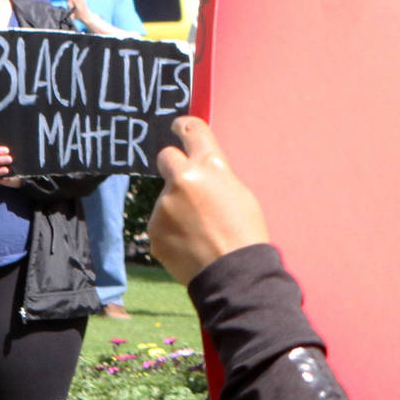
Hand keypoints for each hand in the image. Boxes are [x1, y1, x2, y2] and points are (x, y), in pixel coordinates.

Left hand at [150, 117, 268, 283]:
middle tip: (185, 183)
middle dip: (173, 165)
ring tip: (199, 230)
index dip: (183, 126)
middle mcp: (183, 179)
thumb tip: (197, 171)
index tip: (177, 126)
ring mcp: (164, 205)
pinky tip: (189, 244)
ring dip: (176, 206)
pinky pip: (160, 222)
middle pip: (166, 157)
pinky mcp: (153, 229)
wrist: (233, 273)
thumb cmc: (245, 232)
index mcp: (210, 165)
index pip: (191, 130)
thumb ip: (213, 176)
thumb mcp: (238, 192)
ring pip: (166, 197)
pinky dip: (171, 230)